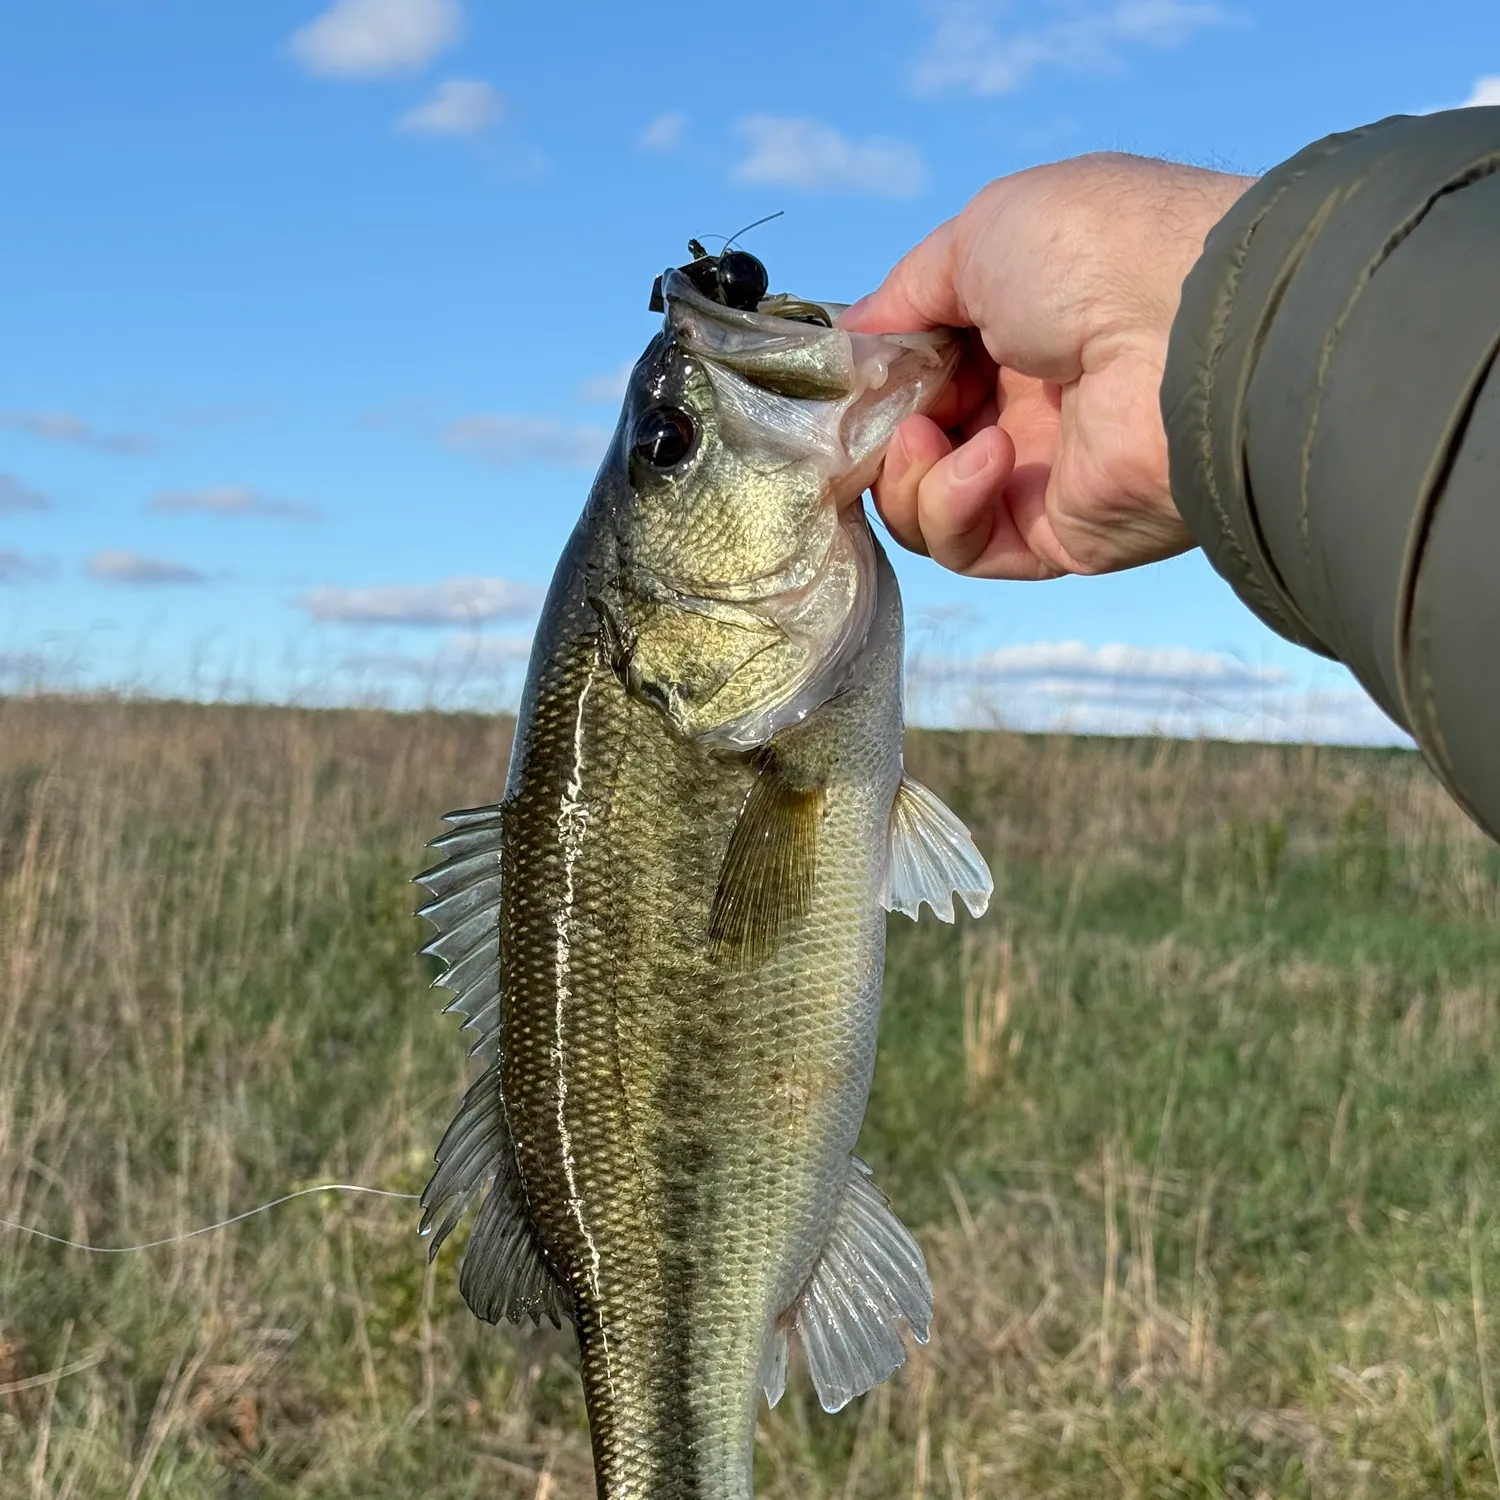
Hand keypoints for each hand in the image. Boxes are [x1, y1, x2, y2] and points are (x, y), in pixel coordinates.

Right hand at [840, 154, 1254, 579]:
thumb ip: (906, 294)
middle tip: (874, 413)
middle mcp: (1029, 404)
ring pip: (923, 506)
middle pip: (909, 445)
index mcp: (1018, 327)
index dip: (875, 380)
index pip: (920, 373)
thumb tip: (853, 336)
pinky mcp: (1055, 537)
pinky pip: (967, 546)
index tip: (848, 376)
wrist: (1186, 328)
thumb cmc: (1091, 256)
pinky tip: (990, 457)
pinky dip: (952, 505)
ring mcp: (1041, 474)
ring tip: (931, 433)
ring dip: (906, 473)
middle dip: (876, 432)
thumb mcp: (978, 236)